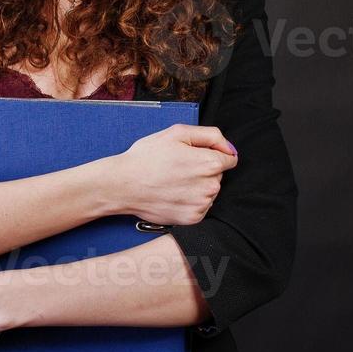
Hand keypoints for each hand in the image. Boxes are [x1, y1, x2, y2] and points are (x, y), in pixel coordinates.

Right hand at [112, 123, 237, 225]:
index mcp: (210, 163)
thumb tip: (230, 148)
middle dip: (204, 170)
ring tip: (173, 181)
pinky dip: (190, 201)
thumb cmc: (146, 157)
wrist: (123, 185)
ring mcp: (202, 205)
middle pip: (219, 175)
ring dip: (198, 187)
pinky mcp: (193, 219)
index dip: (211, 154)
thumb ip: (210, 135)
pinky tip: (173, 194)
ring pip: (210, 192)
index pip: (230, 158)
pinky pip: (201, 207)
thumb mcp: (177, 133)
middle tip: (178, 167)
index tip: (194, 156)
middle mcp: (211, 186)